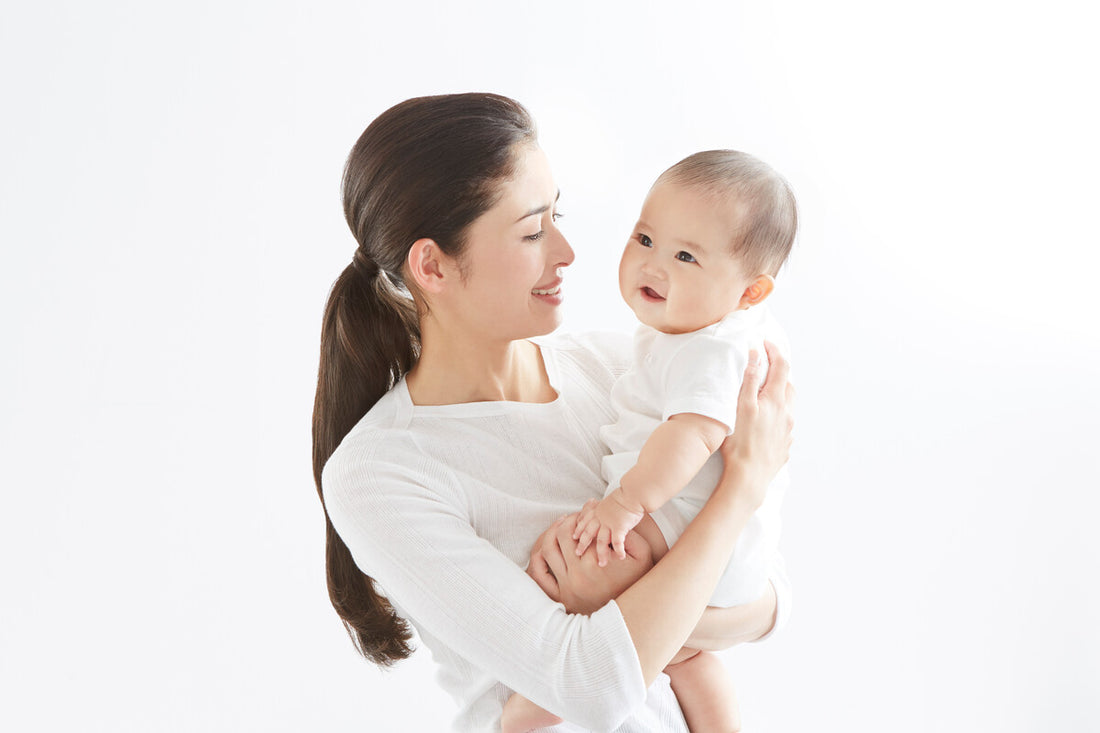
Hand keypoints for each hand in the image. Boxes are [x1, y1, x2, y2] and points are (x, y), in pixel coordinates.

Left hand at [527, 513, 653, 614]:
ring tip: (561, 527)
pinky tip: (546, 548)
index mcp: (596, 560)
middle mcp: (578, 572)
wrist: (630, 616)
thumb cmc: (638, 580)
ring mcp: (566, 585)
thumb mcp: (642, 555)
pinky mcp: (560, 597)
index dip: (585, 512)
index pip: (582, 526)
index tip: (590, 507)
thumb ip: (628, 535)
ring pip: (547, 550)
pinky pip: (539, 575)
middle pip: (561, 534)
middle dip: (568, 520)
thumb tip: (611, 522)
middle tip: (575, 516)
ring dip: (551, 534)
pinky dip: (538, 559)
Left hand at [572, 493, 644, 566]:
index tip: (574, 536)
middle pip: (588, 532)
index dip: (578, 528)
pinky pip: (617, 542)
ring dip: (601, 553)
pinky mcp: (619, 527)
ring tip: (602, 564)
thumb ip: (604, 509)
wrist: (634, 492)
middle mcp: (600, 517)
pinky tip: (621, 557)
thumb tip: (601, 514)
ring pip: (600, 540)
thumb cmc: (627, 496)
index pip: (584, 521)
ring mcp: (609, 522)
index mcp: (598, 510)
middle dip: (582, 543)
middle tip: (577, 553)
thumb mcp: (610, 502)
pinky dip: (619, 550)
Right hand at [718, 341, 794, 509]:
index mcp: (776, 400)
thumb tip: (756, 355)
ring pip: (788, 406)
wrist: (748, 479)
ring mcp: (788, 431)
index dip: (774, 352)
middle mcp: (787, 414)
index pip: (781, 367)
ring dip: (779, 395)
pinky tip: (764, 423)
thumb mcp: (740, 407)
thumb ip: (748, 379)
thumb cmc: (740, 443)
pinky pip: (785, 424)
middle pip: (788, 385)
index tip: (765, 343)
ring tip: (764, 395)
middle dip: (779, 373)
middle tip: (764, 368)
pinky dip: (778, 416)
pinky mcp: (784, 446)